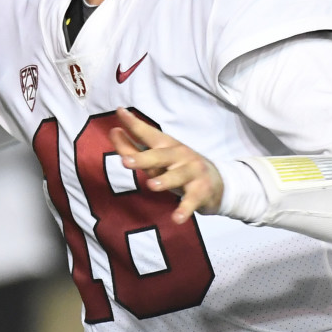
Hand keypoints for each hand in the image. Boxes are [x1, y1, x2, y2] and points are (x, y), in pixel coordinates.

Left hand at [108, 107, 223, 223]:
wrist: (218, 183)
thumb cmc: (180, 168)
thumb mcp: (158, 158)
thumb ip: (134, 148)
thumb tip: (113, 131)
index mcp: (167, 146)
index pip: (149, 134)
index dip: (134, 124)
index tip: (120, 112)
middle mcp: (180, 156)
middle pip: (161, 156)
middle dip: (143, 158)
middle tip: (125, 161)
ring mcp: (192, 173)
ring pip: (177, 176)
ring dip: (165, 180)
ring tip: (152, 186)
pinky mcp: (201, 191)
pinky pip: (191, 201)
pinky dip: (184, 209)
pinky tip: (176, 218)